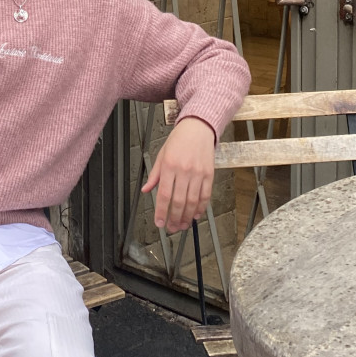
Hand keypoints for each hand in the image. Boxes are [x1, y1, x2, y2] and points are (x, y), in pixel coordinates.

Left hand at [141, 116, 215, 232]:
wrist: (198, 128)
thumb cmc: (178, 140)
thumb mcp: (161, 154)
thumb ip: (154, 175)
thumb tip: (146, 190)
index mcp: (169, 166)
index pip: (164, 194)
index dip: (161, 212)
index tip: (159, 222)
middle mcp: (184, 170)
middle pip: (179, 201)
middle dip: (174, 218)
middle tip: (171, 228)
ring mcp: (198, 173)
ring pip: (193, 202)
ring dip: (186, 217)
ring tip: (182, 225)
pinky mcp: (209, 174)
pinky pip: (205, 196)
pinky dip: (201, 208)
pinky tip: (195, 215)